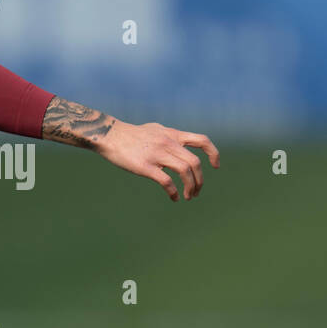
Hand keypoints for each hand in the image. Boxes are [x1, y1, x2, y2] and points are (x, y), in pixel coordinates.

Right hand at [97, 120, 219, 200]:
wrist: (110, 135)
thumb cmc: (131, 134)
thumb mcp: (155, 129)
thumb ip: (169, 136)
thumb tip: (178, 143)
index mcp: (172, 135)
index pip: (202, 141)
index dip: (213, 154)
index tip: (215, 166)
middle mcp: (168, 143)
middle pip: (195, 163)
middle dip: (200, 180)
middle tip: (197, 191)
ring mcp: (157, 155)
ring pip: (185, 172)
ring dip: (191, 187)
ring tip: (189, 197)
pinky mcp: (145, 166)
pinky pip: (166, 181)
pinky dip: (174, 192)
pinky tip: (174, 198)